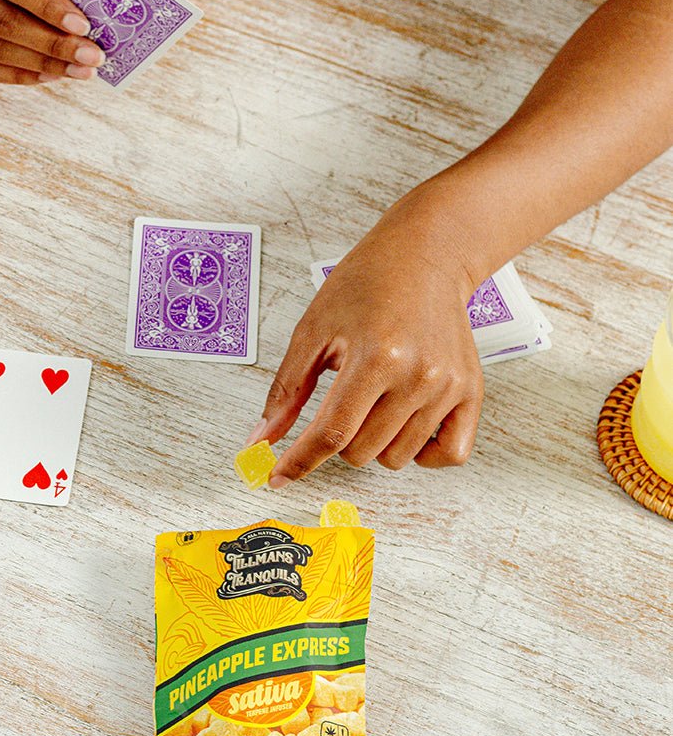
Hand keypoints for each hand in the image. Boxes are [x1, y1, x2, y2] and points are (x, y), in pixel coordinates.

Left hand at [250, 228, 484, 481]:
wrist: (424, 258)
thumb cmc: (366, 286)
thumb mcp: (314, 330)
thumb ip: (287, 389)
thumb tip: (262, 439)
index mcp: (376, 357)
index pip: (331, 432)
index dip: (299, 461)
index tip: (278, 477)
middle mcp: (419, 376)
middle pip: (360, 452)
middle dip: (337, 440)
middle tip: (341, 400)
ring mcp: (450, 387)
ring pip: (396, 458)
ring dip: (374, 444)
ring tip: (373, 400)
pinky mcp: (472, 392)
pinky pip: (449, 455)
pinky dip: (421, 453)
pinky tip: (403, 425)